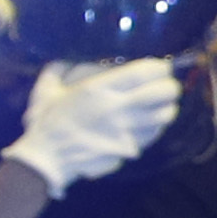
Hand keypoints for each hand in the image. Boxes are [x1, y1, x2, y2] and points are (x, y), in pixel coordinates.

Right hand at [4, 57, 179, 196]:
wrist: (47, 159)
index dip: (160, 67)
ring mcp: (128, 130)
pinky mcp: (130, 148)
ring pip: (166, 114)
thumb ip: (61, 69)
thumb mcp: (47, 89)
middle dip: (169, 86)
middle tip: (164, 85)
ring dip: (167, 107)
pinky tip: (149, 123)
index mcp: (100, 89)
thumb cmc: (46, 122)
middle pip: (164, 92)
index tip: (159, 67)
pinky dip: (156, 126)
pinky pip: (155, 133)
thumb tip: (73, 58)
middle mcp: (119, 108)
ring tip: (160, 104)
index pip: (146, 72)